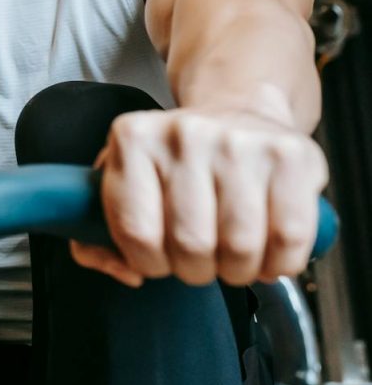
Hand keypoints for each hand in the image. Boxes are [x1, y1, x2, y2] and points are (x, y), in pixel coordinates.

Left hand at [71, 106, 327, 287]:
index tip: (157, 260)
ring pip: (240, 247)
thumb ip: (95, 233)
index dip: (148, 262)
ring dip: (237, 271)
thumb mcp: (124, 180)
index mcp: (133, 138)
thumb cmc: (176, 161)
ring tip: (232, 257)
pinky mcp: (290, 154)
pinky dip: (279, 262)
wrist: (238, 111)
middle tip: (199, 260)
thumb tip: (126, 273)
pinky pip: (289, 237)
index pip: (136, 231)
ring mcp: (240, 141)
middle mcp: (185, 133)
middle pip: (190, 244)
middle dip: (195, 270)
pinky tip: (267, 251)